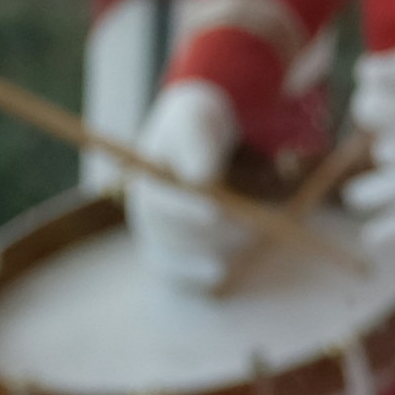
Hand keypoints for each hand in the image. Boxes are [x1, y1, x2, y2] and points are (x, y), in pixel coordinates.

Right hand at [127, 82, 253, 295]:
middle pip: (169, 237)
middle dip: (208, 238)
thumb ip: (198, 142)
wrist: (197, 131)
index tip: (215, 213)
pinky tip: (217, 275)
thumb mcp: (198, 118)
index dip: (186, 212)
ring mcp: (156, 231)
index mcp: (147, 180)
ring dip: (203, 260)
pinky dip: (193, 276)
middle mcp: (145, 211)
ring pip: (171, 258)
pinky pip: (174, 270)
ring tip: (238, 252)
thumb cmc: (198, 121)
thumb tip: (201, 177)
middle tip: (249, 230)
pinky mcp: (173, 246)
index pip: (160, 204)